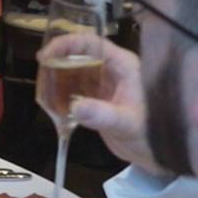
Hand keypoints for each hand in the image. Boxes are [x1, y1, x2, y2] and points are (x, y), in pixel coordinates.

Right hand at [41, 32, 165, 178]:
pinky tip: (52, 103)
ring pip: (74, 71)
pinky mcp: (97, 100)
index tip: (46, 56)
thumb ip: (103, 115)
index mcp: (123, 65)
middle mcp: (111, 70)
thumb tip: (76, 107)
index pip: (92, 43)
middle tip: (41, 73)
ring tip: (44, 89)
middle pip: (78, 54)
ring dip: (57, 77)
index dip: (67, 44)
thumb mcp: (127, 123)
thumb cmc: (152, 133)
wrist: (156, 155)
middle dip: (57, 61)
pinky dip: (61, 94)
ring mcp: (103, 85)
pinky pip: (74, 89)